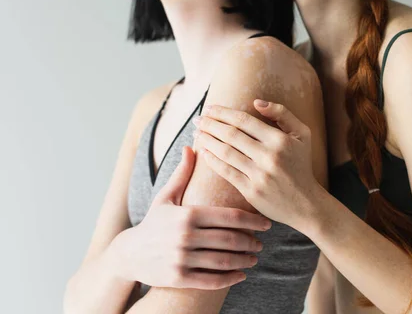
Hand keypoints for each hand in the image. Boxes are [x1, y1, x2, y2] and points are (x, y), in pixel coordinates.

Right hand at [110, 146, 271, 289]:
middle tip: (261, 243)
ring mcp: (181, 258)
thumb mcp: (166, 196)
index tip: (266, 224)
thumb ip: (182, 174)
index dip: (252, 221)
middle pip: (230, 239)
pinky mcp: (178, 278)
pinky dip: (230, 279)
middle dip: (250, 242)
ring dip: (244, 261)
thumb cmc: (154, 222)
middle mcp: (185, 236)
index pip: (229, 217)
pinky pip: (211, 281)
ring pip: (223, 261)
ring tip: (254, 258)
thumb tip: (192, 146)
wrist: (128, 253)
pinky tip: (241, 275)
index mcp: (187, 214)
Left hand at [192, 100, 324, 232]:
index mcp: (280, 140)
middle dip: (211, 124)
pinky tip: (203, 152)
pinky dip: (212, 161)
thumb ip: (282, 114)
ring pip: (226, 152)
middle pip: (231, 134)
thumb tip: (256, 102)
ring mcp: (259, 175)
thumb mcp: (302, 135)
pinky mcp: (251, 191)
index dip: (223, 112)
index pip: (244, 120)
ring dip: (208, 140)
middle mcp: (269, 156)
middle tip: (198, 119)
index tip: (210, 108)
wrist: (306, 204)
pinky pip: (227, 172)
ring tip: (197, 133)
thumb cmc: (301, 165)